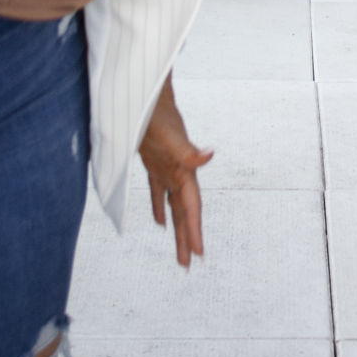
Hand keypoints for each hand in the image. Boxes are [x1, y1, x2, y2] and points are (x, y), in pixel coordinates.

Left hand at [139, 76, 213, 266]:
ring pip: (173, 205)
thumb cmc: (156, 112)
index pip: (191, 207)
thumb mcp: (170, 134)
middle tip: (189, 263)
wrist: (146, 92)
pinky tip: (159, 221)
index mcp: (184, 170)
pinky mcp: (154, 163)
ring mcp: (167, 168)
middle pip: (184, 212)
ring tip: (179, 250)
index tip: (199, 253)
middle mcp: (178, 172)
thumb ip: (188, 149)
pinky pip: (159, 192)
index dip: (195, 230)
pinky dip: (160, 207)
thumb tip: (210, 155)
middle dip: (187, 237)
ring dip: (176, 227)